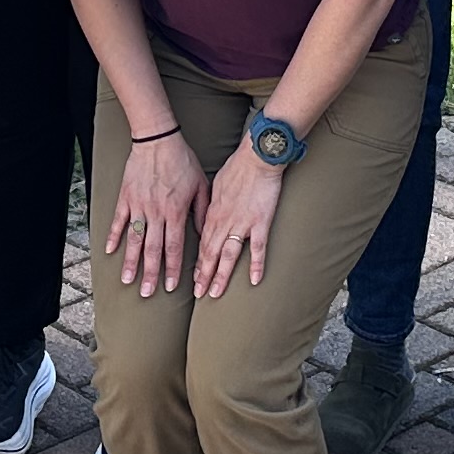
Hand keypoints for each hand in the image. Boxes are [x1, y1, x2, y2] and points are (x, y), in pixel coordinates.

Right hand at [107, 118, 206, 296]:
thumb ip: (202, 211)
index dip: (173, 268)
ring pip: (134, 239)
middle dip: (150, 273)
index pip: (175, 247)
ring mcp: (139, 205)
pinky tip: (110, 251)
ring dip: (131, 262)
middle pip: (153, 249)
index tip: (171, 287)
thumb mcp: (201, 185)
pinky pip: (118, 220)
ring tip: (128, 281)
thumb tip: (204, 233)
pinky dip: (113, 236)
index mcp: (176, 211)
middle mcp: (156, 212)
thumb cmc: (182, 160)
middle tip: (147, 294)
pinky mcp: (126, 197)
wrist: (158, 139)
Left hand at [194, 146, 285, 300]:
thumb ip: (211, 206)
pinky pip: (257, 248)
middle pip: (211, 254)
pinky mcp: (260, 222)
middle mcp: (224, 222)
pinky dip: (256, 264)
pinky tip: (254, 280)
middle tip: (199, 294)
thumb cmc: (237, 168)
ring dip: (221, 275)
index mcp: (213, 213)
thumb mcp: (215, 186)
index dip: (197, 263)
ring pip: (228, 255)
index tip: (193, 278)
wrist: (257, 158)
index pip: (202, 244)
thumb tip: (206, 219)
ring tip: (215, 293)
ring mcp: (242, 224)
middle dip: (203, 276)